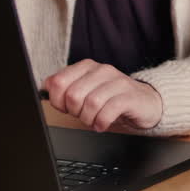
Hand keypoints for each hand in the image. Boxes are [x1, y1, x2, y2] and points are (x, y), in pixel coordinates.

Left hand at [43, 60, 163, 131]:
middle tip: (83, 115)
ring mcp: (117, 82)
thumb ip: (65, 89)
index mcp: (87, 67)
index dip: (57, 101)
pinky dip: (101, 122)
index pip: (58, 82)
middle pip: (73, 95)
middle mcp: (102, 70)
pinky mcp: (130, 96)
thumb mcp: (86, 92)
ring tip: (93, 120)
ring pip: (91, 103)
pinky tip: (102, 124)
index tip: (65, 108)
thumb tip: (45, 88)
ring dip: (88, 119)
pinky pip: (108, 111)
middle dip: (74, 112)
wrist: (144, 102)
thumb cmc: (110, 99)